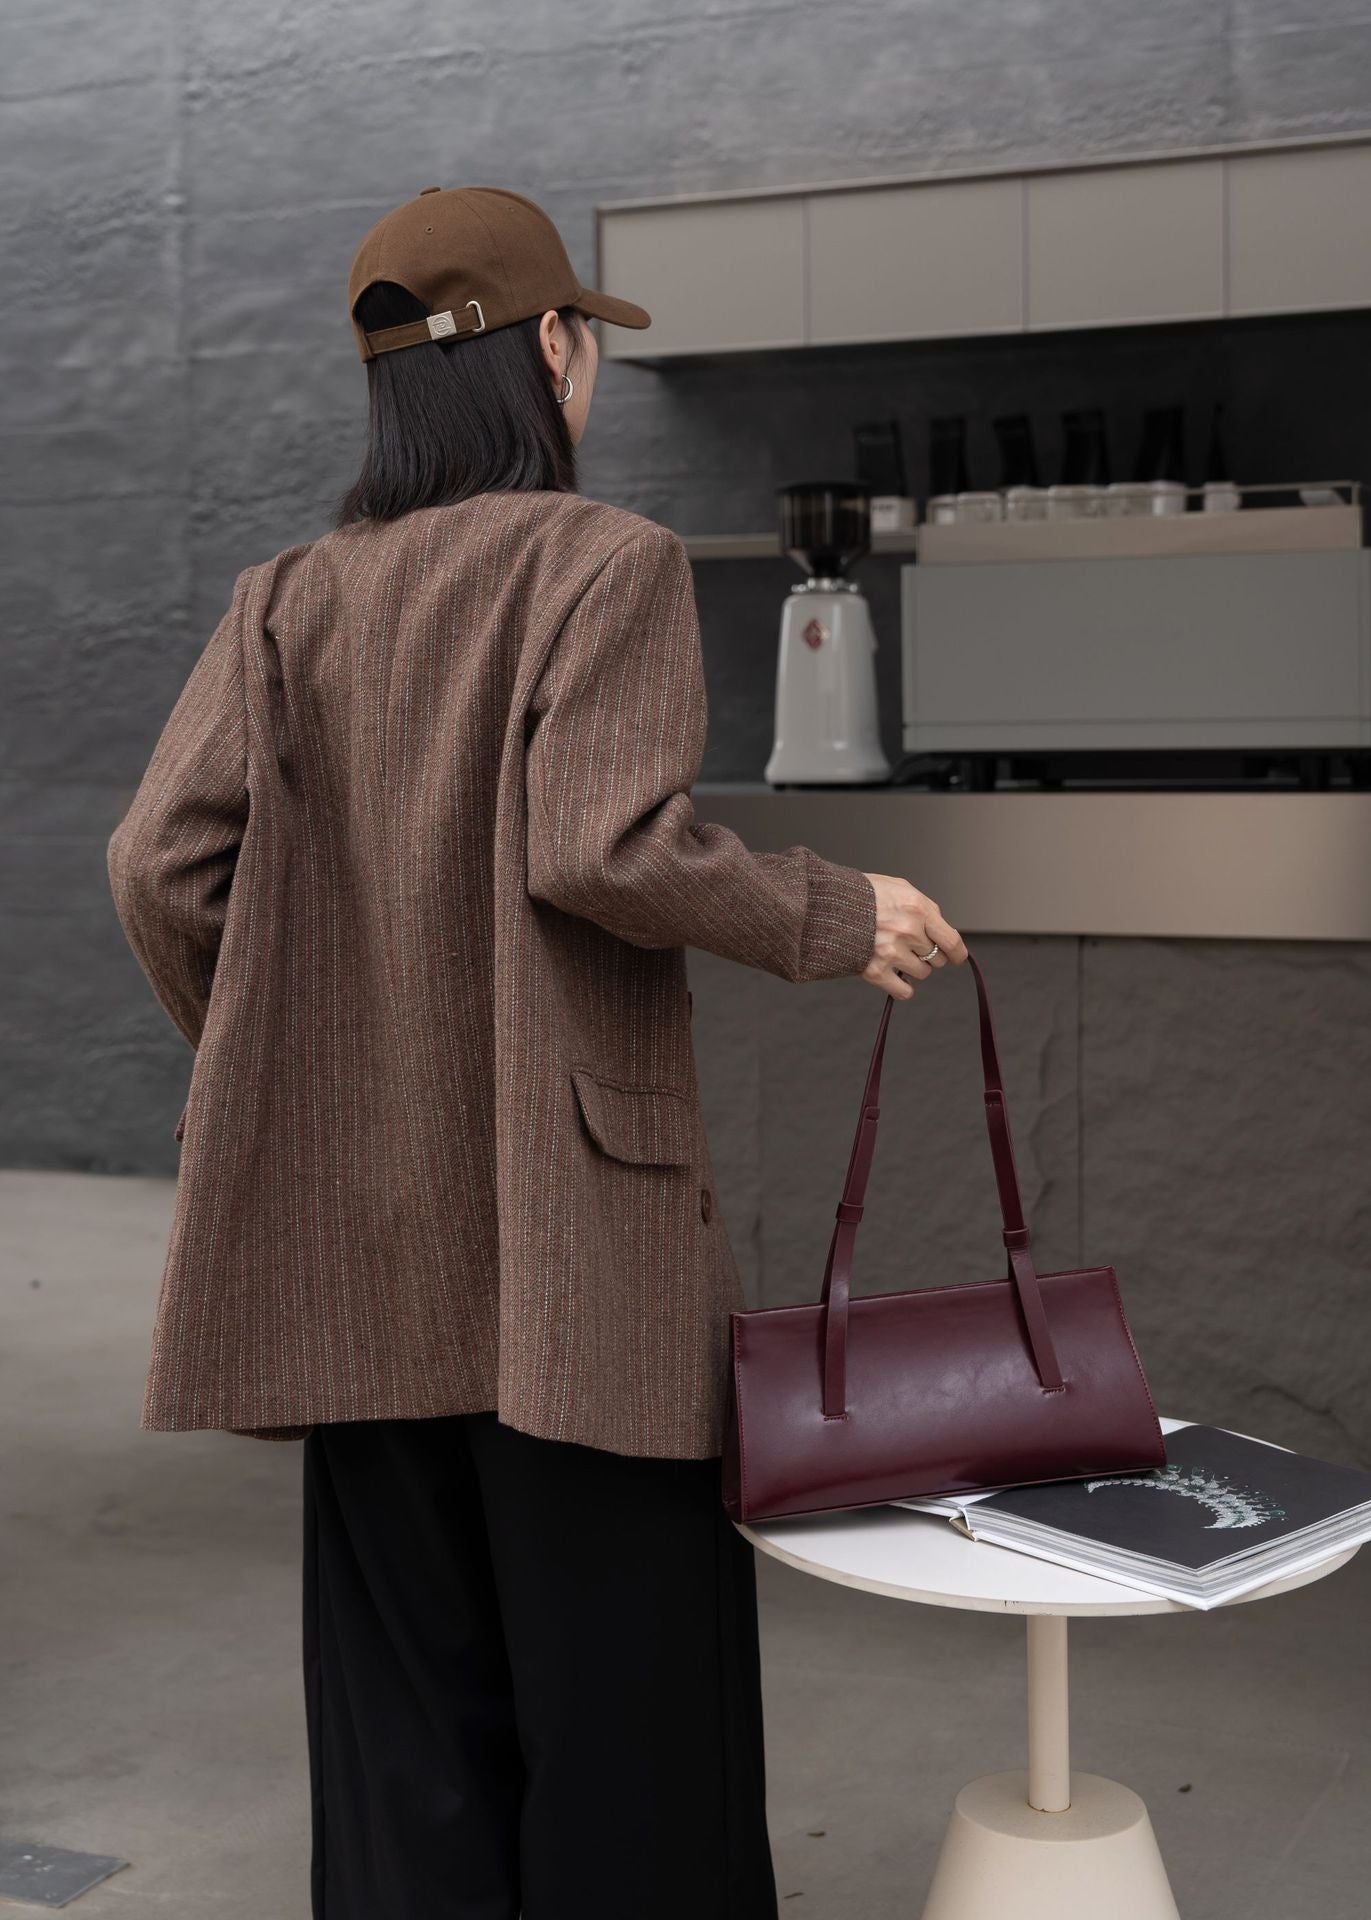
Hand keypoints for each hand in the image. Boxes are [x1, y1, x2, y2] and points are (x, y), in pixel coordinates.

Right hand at [860, 874, 967, 999]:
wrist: (827, 905)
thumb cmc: (862, 894)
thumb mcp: (899, 887)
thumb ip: (925, 907)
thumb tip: (942, 928)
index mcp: (917, 908)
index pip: (951, 940)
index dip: (957, 953)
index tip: (957, 958)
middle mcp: (908, 931)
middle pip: (937, 959)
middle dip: (929, 955)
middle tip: (910, 946)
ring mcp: (892, 952)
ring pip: (922, 973)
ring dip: (914, 968)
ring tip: (895, 954)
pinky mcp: (876, 971)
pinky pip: (904, 991)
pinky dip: (903, 988)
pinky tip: (895, 978)